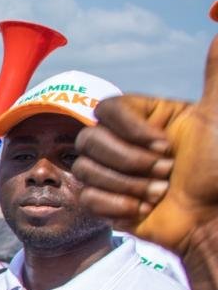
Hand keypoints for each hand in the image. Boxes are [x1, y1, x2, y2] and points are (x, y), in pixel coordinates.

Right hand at [75, 33, 217, 254]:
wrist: (212, 223)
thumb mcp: (217, 115)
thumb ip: (216, 67)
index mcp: (145, 118)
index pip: (107, 109)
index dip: (130, 130)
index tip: (166, 147)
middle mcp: (124, 142)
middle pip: (90, 140)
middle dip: (131, 163)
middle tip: (167, 174)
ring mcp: (111, 172)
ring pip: (86, 168)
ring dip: (127, 187)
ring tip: (158, 195)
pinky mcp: (103, 201)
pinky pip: (86, 196)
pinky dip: (117, 207)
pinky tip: (142, 212)